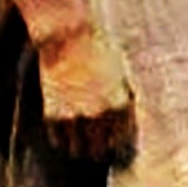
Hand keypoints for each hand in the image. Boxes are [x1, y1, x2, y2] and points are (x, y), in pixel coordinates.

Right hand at [33, 18, 138, 165]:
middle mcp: (100, 114)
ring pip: (78, 149)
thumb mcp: (122, 73)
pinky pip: (58, 139)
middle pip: (101, 150)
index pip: (124, 141)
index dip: (120, 147)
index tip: (116, 147)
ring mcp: (75, 115)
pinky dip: (61, 140)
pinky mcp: (53, 113)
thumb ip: (127, 97)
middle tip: (98, 150)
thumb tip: (134, 115)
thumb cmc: (99, 49)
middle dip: (100, 151)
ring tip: (81, 147)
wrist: (69, 36)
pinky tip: (64, 137)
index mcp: (121, 104)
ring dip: (80, 149)